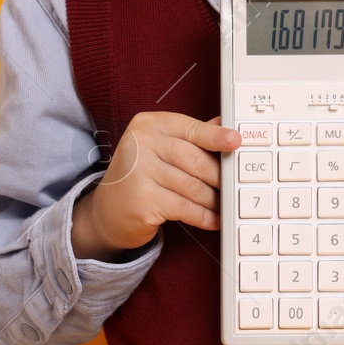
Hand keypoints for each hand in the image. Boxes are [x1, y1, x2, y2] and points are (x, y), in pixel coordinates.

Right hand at [71, 112, 239, 261]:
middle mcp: (140, 144)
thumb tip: (223, 126)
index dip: (215, 136)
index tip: (235, 141)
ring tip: (225, 204)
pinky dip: (204, 216)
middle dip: (218, 175)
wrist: (107, 211)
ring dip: (214, 199)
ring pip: (191, 186)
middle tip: (233, 184)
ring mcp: (138, 172)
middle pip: (193, 158)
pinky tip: (214, 219)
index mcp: (147, 125)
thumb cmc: (141, 175)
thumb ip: (190, 137)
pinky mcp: (142, 201)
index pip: (189, 128)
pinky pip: (184, 208)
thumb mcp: (160, 148)